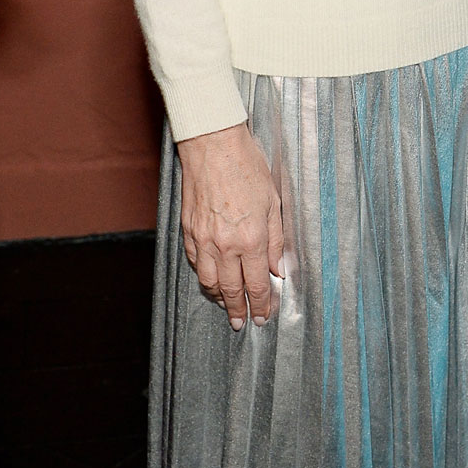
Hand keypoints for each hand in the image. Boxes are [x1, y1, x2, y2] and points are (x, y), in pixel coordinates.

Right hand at [176, 122, 283, 329]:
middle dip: (239, 310)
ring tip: (227, 304)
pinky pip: (196, 263)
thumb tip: (279, 268)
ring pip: (209, 282)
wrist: (213, 145)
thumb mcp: (274, 202)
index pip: (258, 283)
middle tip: (243, 323)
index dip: (262, 304)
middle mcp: (226, 244)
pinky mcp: (188, 231)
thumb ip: (277, 240)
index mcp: (252, 238)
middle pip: (232, 290)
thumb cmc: (247, 167)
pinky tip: (211, 277)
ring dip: (219, 297)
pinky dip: (204, 275)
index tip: (264, 316)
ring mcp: (203, 239)